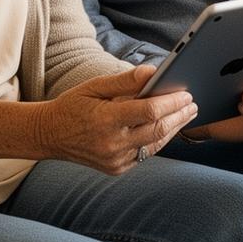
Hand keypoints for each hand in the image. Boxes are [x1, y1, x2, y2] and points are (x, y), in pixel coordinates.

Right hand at [39, 66, 196, 174]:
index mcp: (106, 120)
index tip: (186, 93)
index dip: (171, 102)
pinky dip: (157, 140)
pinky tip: (166, 128)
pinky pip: (145, 154)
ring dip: (173, 129)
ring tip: (186, 114)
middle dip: (179, 116)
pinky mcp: (117, 169)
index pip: (149, 112)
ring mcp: (115, 160)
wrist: (50, 135)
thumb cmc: (73, 105)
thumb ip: (125, 81)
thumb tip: (154, 72)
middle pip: (157, 130)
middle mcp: (112, 144)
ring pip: (155, 145)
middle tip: (193, 104)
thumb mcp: (94, 87)